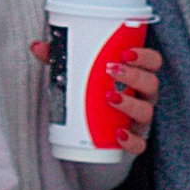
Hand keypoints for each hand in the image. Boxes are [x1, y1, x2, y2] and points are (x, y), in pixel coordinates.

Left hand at [29, 35, 163, 152]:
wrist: (94, 128)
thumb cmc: (92, 91)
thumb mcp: (77, 74)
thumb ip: (59, 59)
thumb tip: (36, 45)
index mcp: (137, 75)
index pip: (153, 62)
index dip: (145, 56)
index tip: (125, 52)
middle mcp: (144, 96)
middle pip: (151, 84)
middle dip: (134, 75)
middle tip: (111, 69)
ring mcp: (141, 119)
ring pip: (146, 112)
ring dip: (130, 103)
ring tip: (109, 97)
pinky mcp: (134, 140)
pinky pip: (140, 143)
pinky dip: (131, 140)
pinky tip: (118, 134)